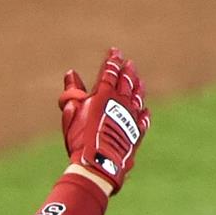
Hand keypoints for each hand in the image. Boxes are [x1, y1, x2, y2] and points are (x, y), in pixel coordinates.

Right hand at [58, 48, 148, 193]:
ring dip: (138, 86)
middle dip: (127, 70)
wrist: (100, 163)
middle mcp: (121, 101)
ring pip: (138, 96)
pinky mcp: (137, 131)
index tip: (114, 51)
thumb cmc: (81, 138)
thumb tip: (71, 74)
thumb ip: (72, 92)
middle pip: (127, 81)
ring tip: (138, 80)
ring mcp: (132, 116)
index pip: (110, 71)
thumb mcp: (71, 113)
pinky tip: (144, 110)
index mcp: (104, 94)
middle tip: (128, 63)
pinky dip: (143, 112)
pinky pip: (143, 118)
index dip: (112, 60)